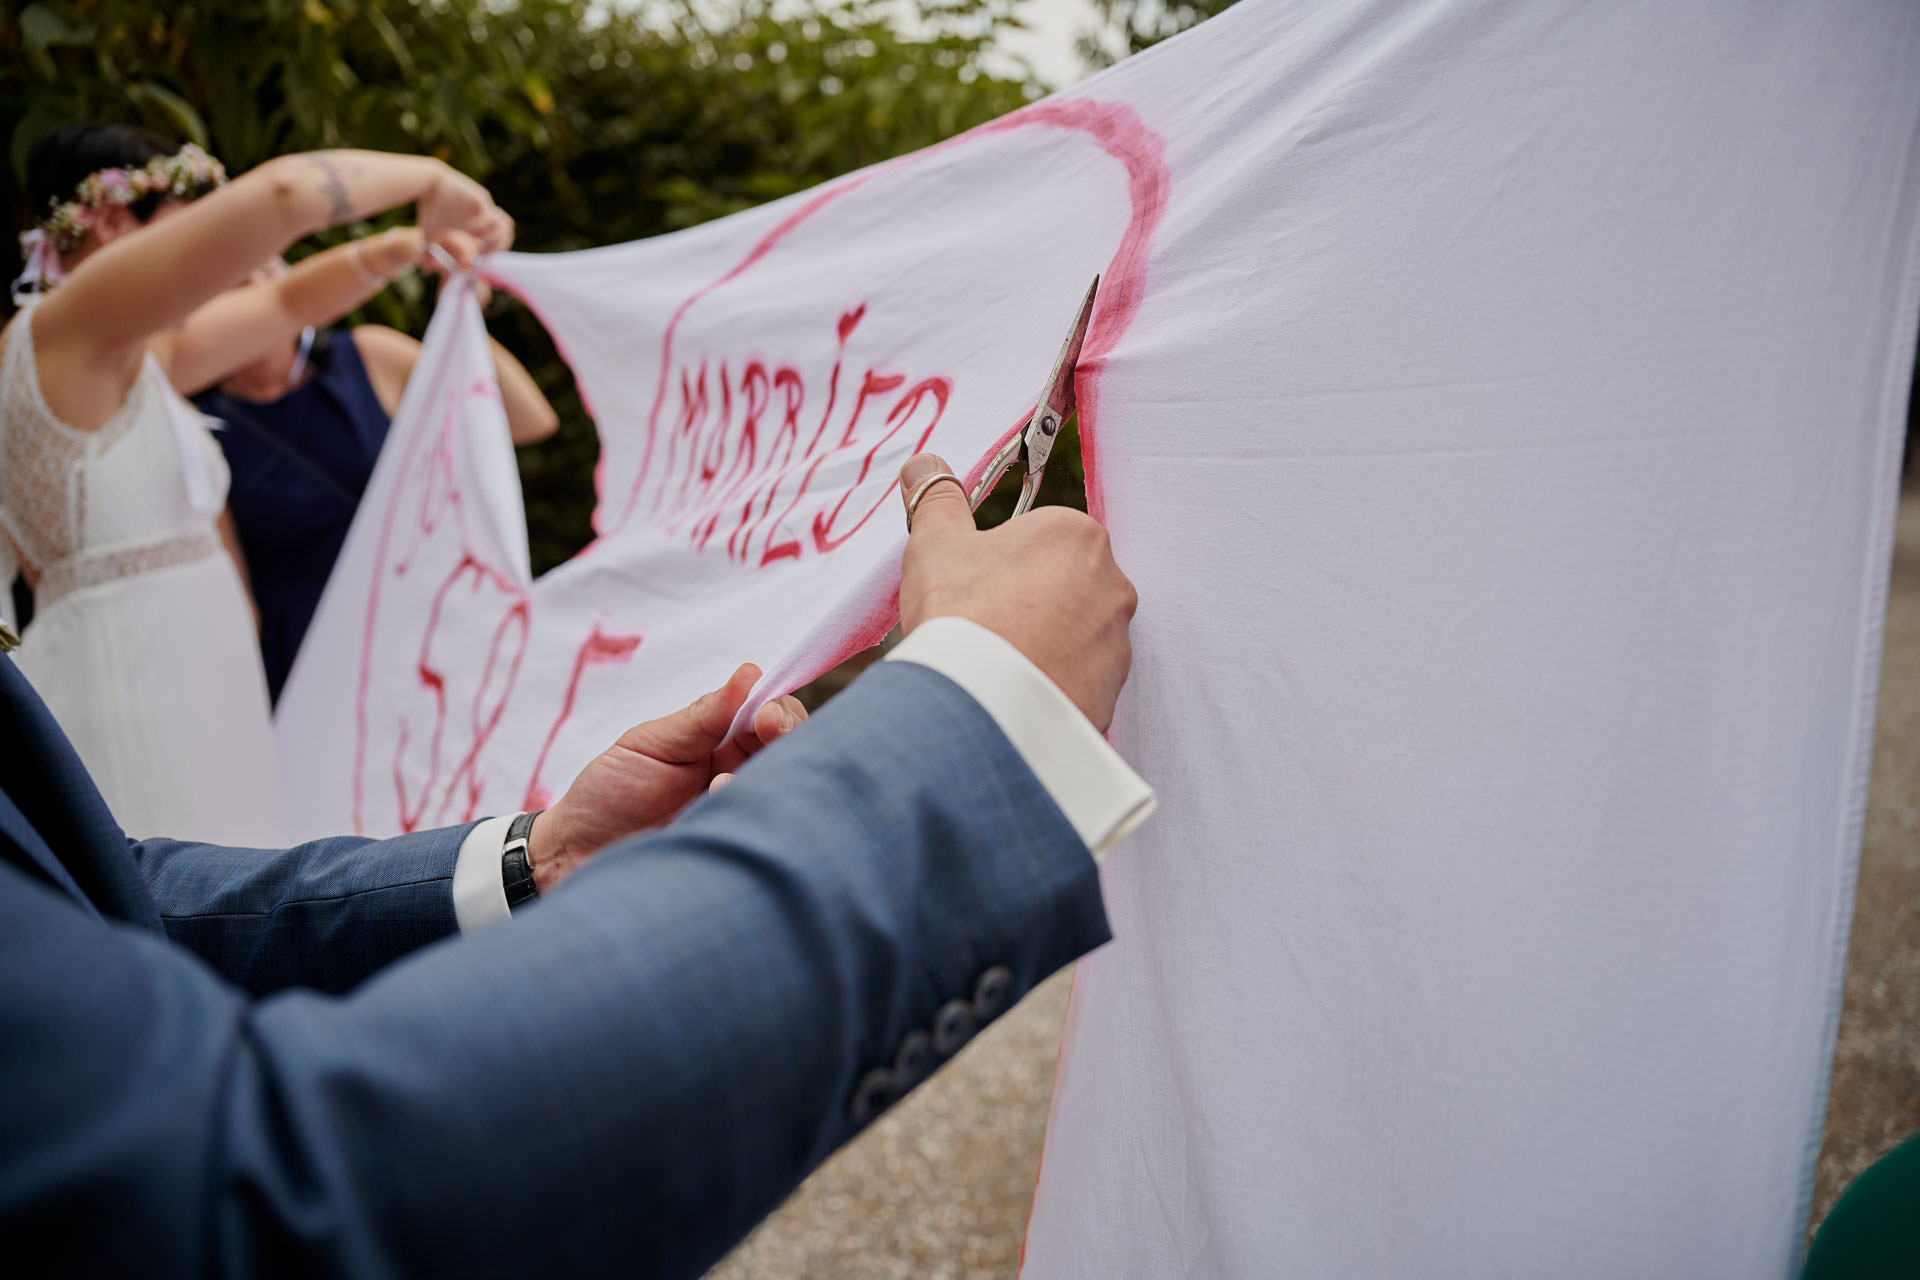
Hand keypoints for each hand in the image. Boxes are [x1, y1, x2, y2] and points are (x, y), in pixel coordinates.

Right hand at [417, 164, 513, 265]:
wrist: (427, 183)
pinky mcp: (479, 197)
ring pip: (503, 224)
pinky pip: (489, 213)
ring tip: (476, 241)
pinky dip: (481, 224)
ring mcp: (484, 207)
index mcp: (480, 228)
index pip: (498, 243)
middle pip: (506, 235)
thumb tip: (425, 270)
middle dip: (496, 248)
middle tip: (482, 254)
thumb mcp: (431, 236)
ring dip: (493, 236)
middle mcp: (485, 218)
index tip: (479, 262)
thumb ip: (431, 253)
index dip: (492, 254)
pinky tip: (468, 228)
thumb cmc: (430, 210)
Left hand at [526, 664, 806, 891]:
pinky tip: (719, 815)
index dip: (781, 711)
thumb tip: (750, 673)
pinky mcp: (737, 850)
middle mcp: (743, 774)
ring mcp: (741, 812)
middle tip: (767, 734)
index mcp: (724, 741)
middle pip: (795, 750)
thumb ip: (702, 715)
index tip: (767, 715)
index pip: (775, 716)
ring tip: (718, 788)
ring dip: (761, 780)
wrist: (574, 856)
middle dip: (787, 738)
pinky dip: (750, 819)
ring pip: (786, 790)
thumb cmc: (609, 795)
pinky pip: (768, 833)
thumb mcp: (651, 745)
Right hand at [898, 452, 1136, 730]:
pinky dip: (1051, 685)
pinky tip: (1015, 694)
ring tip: (996, 663)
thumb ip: (936, 501)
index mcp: (1077, 535)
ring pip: (1072, 636)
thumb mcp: (937, 546)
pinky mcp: (1112, 692)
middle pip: (1061, 587)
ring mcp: (1118, 642)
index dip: (1000, 563)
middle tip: (983, 626)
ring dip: (1042, 646)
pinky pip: (1078, 681)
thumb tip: (925, 467)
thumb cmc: (963, 615)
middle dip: (1026, 603)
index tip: (975, 588)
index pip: (1039, 540)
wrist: (983, 708)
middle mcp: (1112, 584)